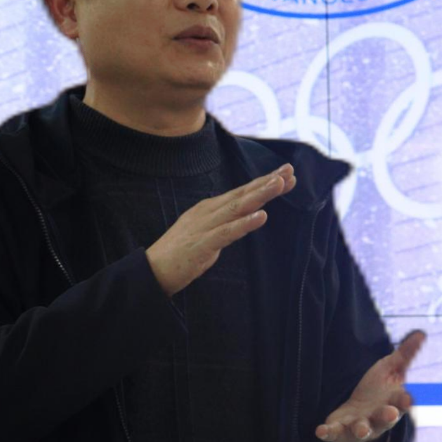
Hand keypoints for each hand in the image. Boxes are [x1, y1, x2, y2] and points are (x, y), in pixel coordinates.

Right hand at [145, 163, 295, 296]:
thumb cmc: (179, 253)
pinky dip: (245, 223)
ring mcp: (204, 226)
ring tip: (279, 184)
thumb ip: (224, 224)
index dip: (263, 183)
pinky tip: (261, 216)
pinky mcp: (202, 244)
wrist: (151, 270)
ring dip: (260, 195)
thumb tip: (244, 219)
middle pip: (242, 194)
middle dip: (267, 182)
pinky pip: (227, 232)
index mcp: (210, 209)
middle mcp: (208, 212)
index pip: (241, 193)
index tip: (286, 175)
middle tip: (290, 171)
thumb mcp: (206, 233)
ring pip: (237, 207)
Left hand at [315, 329, 426, 441]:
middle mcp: (379, 419)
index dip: (404, 401)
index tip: (408, 398)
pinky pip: (334, 433)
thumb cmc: (379, 391)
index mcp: (393, 404)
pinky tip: (320, 430)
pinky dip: (328, 433)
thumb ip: (405, 354)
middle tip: (390, 413)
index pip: (401, 403)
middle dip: (387, 416)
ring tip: (361, 429)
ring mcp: (360, 427)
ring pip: (363, 430)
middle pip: (385, 419)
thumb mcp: (392, 370)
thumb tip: (421, 333)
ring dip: (362, 429)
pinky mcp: (341, 431)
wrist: (359, 415)